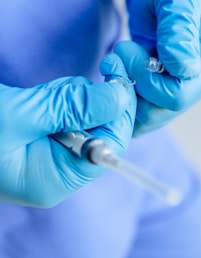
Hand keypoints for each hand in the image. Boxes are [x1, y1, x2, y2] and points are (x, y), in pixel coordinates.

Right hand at [0, 54, 135, 206]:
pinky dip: (62, 98)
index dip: (118, 113)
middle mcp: (55, 171)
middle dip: (90, 104)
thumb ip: (73, 107)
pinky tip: (40, 97)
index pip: (109, 148)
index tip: (117, 78)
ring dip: (71, 98)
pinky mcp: (42, 135)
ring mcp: (49, 153)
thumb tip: (121, 96)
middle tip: (64, 89)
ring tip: (40, 97)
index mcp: (53, 179)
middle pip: (101, 132)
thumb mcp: (22, 114)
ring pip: (85, 118)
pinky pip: (68, 114)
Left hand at [116, 0, 200, 135]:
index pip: (180, 94)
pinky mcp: (161, 91)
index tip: (128, 49)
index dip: (148, 80)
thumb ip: (179, 29)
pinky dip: (123, 98)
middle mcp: (198, 81)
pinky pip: (140, 111)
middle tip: (118, 56)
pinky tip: (117, 72)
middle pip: (163, 110)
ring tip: (116, 60)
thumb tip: (183, 68)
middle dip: (133, 86)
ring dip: (125, 91)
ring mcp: (180, 88)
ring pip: (149, 115)